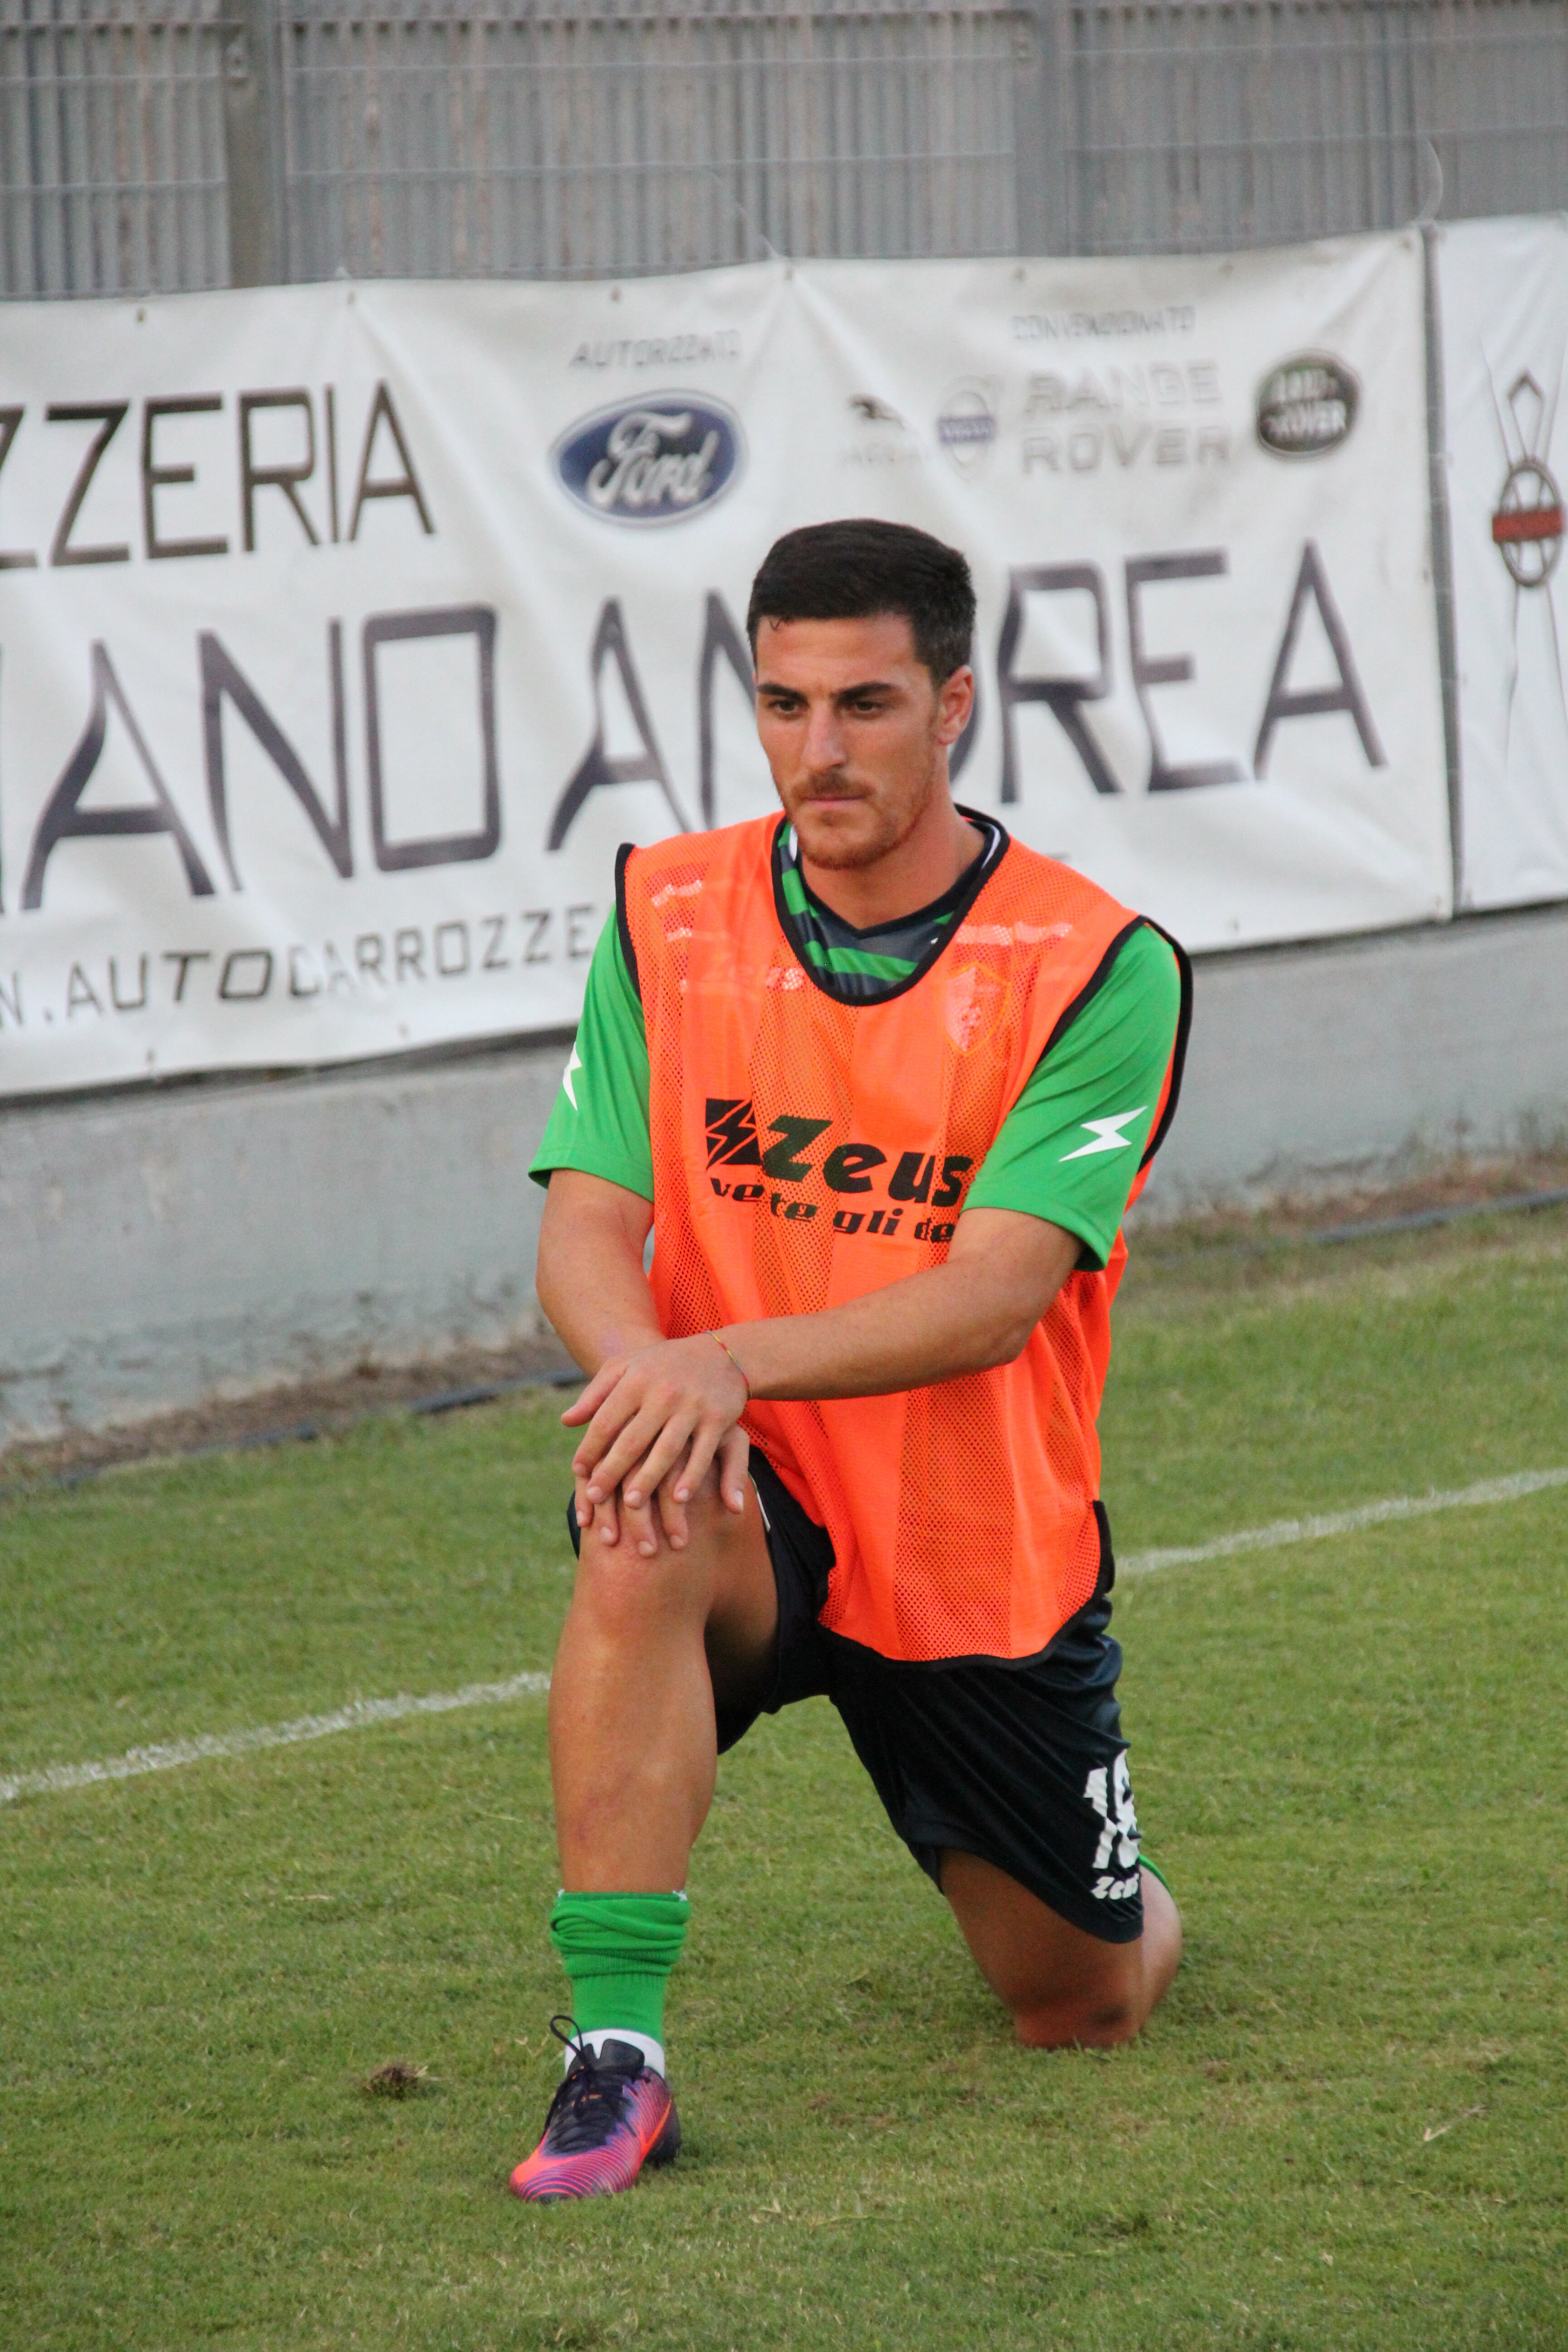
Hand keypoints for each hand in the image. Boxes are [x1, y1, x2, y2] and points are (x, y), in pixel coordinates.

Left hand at [564, 1334, 750, 1554]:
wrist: (720, 1354)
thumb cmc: (662, 1365)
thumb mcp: (626, 1366)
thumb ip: (596, 1393)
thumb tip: (566, 1421)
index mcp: (636, 1380)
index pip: (606, 1420)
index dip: (590, 1448)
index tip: (578, 1472)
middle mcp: (663, 1393)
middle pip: (632, 1440)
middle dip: (611, 1471)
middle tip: (594, 1497)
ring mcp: (692, 1407)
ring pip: (666, 1450)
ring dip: (648, 1480)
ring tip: (630, 1505)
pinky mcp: (718, 1418)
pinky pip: (702, 1453)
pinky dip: (691, 1477)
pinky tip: (678, 1498)